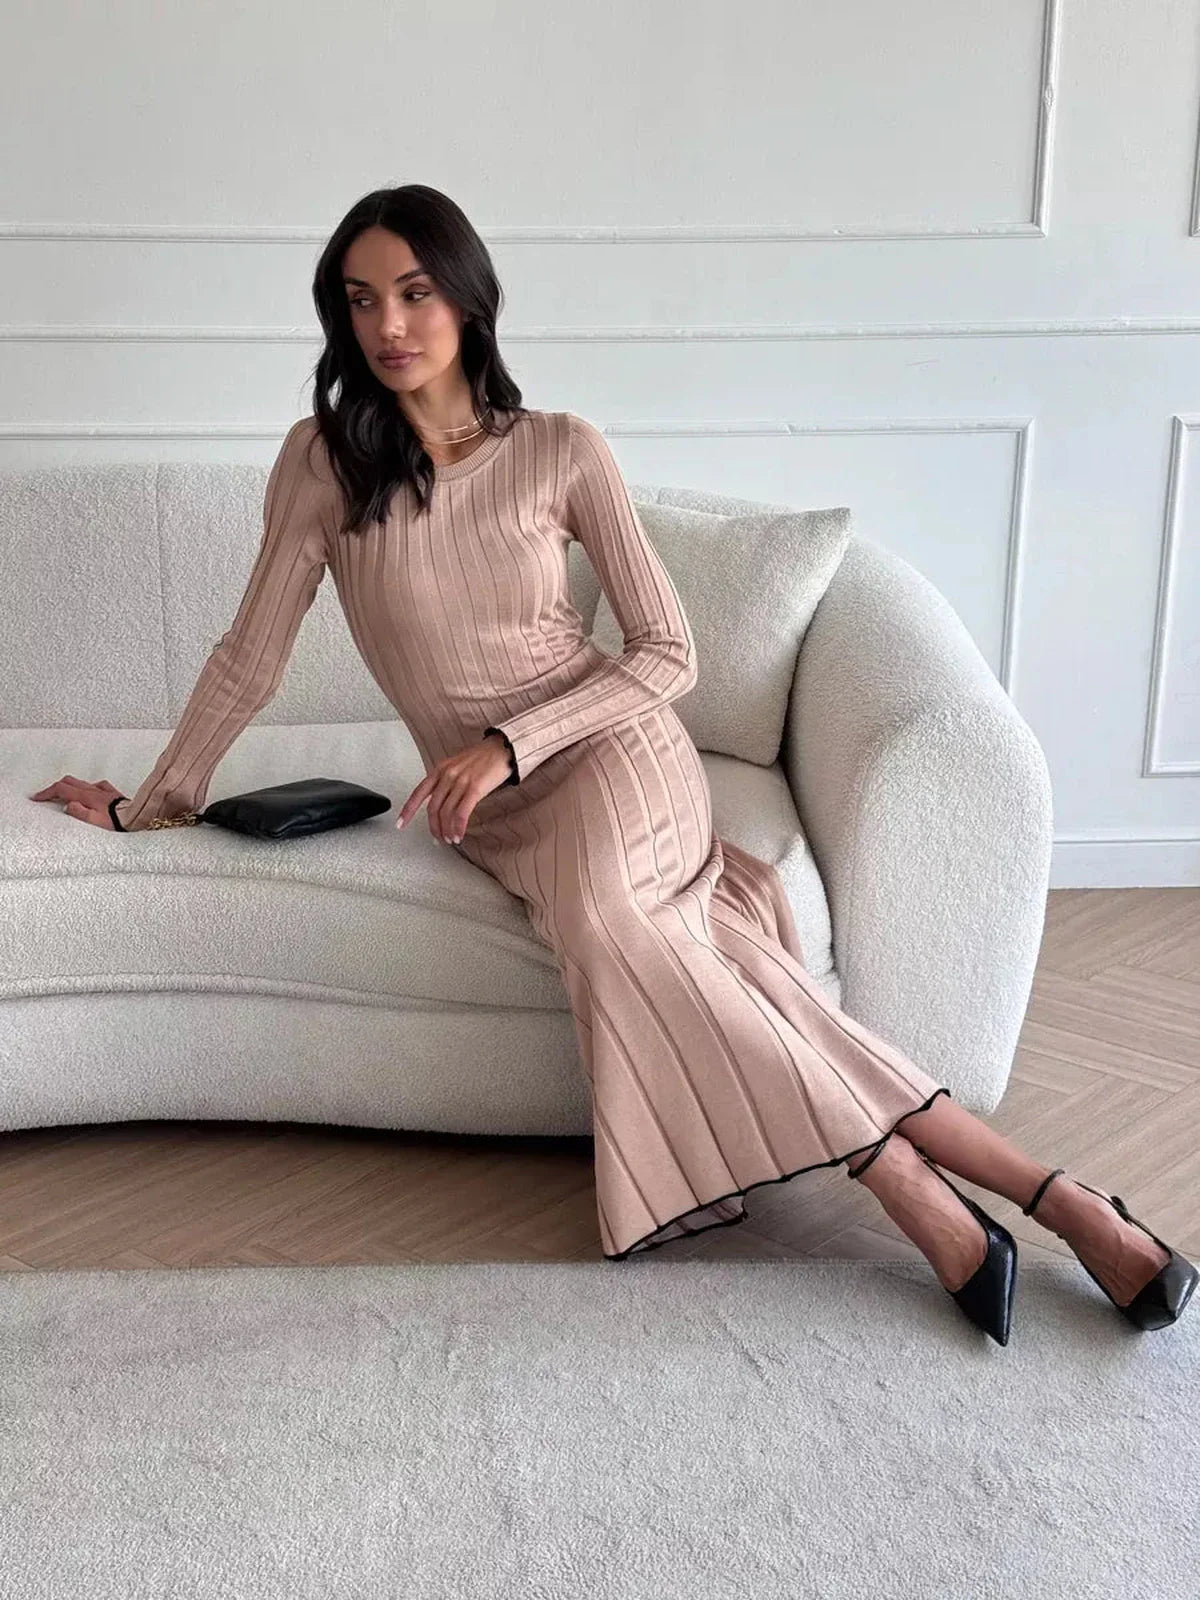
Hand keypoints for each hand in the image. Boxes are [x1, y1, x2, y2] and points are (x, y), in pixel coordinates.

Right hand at [29, 775, 124, 828]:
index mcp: (86, 796)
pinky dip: (87, 787)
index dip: (47, 792)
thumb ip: (77, 812)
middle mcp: (93, 789)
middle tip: (47, 795)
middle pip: (69, 781)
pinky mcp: (112, 792)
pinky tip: (88, 792)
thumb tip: (67, 805)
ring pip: (81, 782)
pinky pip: (96, 785)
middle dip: (55, 787)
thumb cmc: (115, 822)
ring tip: (64, 794)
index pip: (61, 789)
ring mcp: (103, 789)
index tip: (37, 797)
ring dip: (69, 786)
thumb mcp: (93, 820)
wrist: (135, 818)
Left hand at [396, 734, 511, 842]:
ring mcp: (461, 781)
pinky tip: (459, 834)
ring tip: (450, 839)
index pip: (419, 792)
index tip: (401, 823)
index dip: (408, 810)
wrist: (503, 748)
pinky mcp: (475, 788)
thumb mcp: (457, 765)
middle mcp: (447, 775)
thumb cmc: (483, 758)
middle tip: (437, 838)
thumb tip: (440, 802)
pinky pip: (461, 814)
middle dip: (434, 827)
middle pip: (433, 808)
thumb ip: (446, 781)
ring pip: (446, 813)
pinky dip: (458, 828)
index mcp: (440, 769)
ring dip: (447, 830)